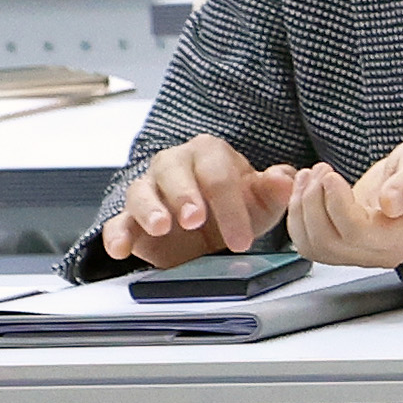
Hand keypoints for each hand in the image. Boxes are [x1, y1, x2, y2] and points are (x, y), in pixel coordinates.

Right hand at [103, 133, 300, 269]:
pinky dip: (116, 235)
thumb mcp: (262, 201)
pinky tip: (121, 249)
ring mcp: (148, 190)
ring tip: (162, 227)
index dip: (230, 206)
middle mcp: (173, 164)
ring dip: (150, 209)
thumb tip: (286, 178)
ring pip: (140, 192)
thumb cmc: (236, 205)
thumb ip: (275, 189)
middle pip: (173, 172)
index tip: (242, 239)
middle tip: (195, 219)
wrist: (212, 228)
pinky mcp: (130, 219)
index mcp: (209, 153)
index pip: (218, 174)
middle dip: (184, 196)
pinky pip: (117, 222)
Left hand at [283, 135, 402, 272]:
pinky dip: (297, 217)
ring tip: (310, 176)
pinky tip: (304, 190)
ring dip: (302, 209)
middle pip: (331, 242)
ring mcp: (362, 252)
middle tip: (321, 170)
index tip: (331, 176)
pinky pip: (309, 243)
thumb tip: (391, 203)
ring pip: (314, 246)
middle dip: (315, 203)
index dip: (337, 205)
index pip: (359, 233)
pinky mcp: (344, 245)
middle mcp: (384, 252)